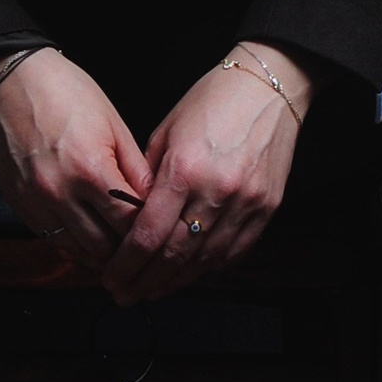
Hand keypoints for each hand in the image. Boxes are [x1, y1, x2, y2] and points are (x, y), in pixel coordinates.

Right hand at [0, 48, 152, 262]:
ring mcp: (35, 201)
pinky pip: (50, 239)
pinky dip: (71, 242)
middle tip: (140, 245)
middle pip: (103, 247)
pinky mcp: (18, 203)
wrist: (12, 79)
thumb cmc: (68, 92)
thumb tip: (154, 202)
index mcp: (91, 169)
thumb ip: (135, 170)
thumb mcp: (114, 124)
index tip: (157, 230)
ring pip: (75, 251)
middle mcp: (60, 192)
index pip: (129, 224)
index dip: (147, 231)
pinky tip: (86, 232)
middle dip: (125, 249)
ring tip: (114, 245)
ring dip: (98, 252)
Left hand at [101, 44, 312, 303]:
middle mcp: (215, 191)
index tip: (112, 277)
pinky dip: (209, 267)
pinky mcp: (267, 208)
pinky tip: (190, 273)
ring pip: (205, 261)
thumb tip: (132, 215)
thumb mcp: (167, 131)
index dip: (126, 264)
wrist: (269, 86)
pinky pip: (234, 251)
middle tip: (125, 295)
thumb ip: (149, 178)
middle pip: (175, 256)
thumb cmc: (212, 100)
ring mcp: (246, 203)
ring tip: (153, 291)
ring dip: (175, 282)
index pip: (148, 234)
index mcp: (183, 168)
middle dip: (145, 281)